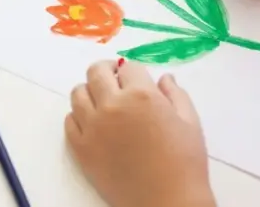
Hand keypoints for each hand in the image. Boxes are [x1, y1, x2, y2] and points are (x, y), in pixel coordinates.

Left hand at [67, 61, 213, 206]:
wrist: (167, 202)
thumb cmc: (185, 163)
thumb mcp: (190, 123)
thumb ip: (175, 94)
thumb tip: (164, 77)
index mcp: (141, 95)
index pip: (128, 67)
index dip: (133, 71)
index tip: (136, 79)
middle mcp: (111, 105)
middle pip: (96, 72)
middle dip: (106, 71)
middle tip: (114, 79)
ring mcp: (92, 127)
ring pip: (77, 94)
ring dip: (89, 91)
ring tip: (101, 100)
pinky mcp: (80, 148)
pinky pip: (69, 121)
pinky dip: (78, 116)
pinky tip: (92, 122)